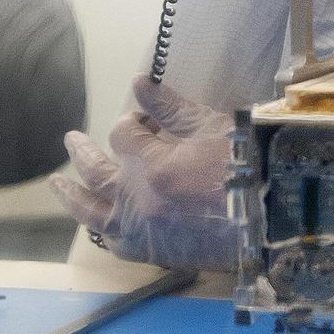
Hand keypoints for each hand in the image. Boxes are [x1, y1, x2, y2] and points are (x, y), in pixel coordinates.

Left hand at [50, 74, 234, 270]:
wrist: (274, 219)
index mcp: (152, 165)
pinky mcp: (155, 252)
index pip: (123, 135)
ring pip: (93, 213)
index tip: (146, 119)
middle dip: (83, 153)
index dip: (132, 121)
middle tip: (72, 140)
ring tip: (58, 183)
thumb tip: (140, 80)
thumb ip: (172, 107)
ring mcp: (142, 231)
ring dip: (72, 196)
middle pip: (96, 173)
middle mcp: (137, 201)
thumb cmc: (249, 167)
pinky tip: (98, 224)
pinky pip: (116, 244)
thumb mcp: (213, 128)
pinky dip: (103, 231)